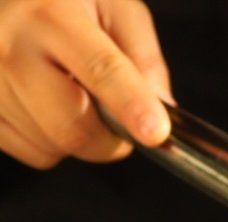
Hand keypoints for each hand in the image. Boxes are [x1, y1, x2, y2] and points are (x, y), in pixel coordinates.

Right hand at [0, 0, 171, 168]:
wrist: (7, 1)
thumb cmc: (63, 1)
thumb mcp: (116, 8)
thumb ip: (144, 57)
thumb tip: (162, 108)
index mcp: (53, 16)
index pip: (100, 69)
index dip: (132, 105)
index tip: (155, 133)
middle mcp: (10, 47)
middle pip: (73, 128)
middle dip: (109, 140)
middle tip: (118, 120)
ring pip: (51, 146)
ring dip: (75, 137)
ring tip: (68, 95)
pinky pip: (28, 151)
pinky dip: (47, 140)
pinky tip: (44, 104)